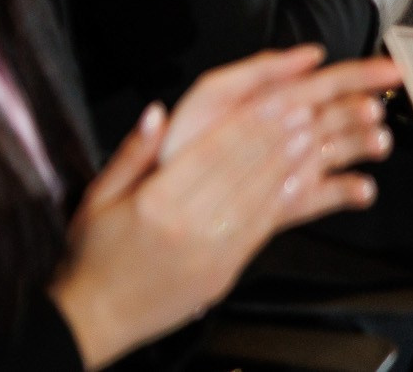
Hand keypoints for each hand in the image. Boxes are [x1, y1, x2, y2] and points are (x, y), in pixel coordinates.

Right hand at [48, 47, 396, 367]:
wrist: (100, 315)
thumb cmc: (95, 255)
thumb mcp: (97, 197)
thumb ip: (131, 154)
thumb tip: (157, 114)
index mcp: (158, 204)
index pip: (214, 153)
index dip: (250, 123)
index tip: (277, 98)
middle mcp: (193, 227)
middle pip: (246, 170)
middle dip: (283, 133)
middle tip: (313, 104)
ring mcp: (215, 252)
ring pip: (263, 197)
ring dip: (294, 163)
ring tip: (318, 134)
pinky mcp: (228, 270)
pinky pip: (264, 229)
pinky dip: (288, 202)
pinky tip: (304, 182)